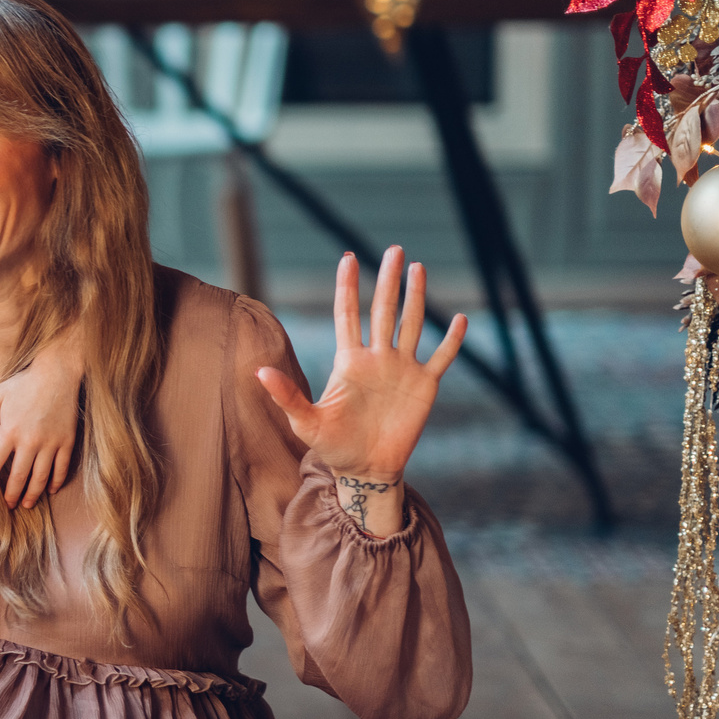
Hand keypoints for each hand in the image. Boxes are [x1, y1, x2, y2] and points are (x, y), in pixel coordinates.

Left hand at [0, 356, 81, 508]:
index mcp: (9, 431)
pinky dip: (56, 481)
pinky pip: (61, 467)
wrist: (57, 374)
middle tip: (8, 505)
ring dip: (33, 493)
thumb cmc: (24, 384)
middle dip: (12, 494)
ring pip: (41, 476)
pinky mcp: (66, 441)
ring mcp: (50, 442)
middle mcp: (29, 440)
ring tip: (27, 504)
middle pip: (18, 475)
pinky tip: (51, 489)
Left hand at [256, 248, 464, 502]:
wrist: (365, 469)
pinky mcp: (424, 386)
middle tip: (394, 249)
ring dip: (417, 298)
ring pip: (412, 325)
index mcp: (349, 361)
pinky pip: (441, 358)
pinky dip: (451, 340)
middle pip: (384, 310)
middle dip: (388, 280)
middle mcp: (377, 358)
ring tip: (418, 268)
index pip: (348, 314)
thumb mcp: (305, 422)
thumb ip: (286, 396)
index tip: (348, 257)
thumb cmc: (332, 446)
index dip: (348, 287)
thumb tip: (258, 372)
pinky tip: (460, 319)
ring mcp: (402, 369)